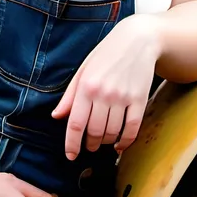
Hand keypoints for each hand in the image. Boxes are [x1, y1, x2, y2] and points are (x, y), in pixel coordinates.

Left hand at [51, 14, 159, 159]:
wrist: (137, 40)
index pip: (76, 123)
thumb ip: (70, 96)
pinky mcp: (140, 99)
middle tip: (88, 147)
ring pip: (112, 132)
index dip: (72, 143)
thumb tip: (57, 116)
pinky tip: (119, 144)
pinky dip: (125, 141)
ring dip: (106, 142)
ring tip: (102, 142)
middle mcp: (104, 93)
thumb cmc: (107, 55)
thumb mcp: (83, 71)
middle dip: (89, 144)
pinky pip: (132, 128)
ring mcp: (123, 97)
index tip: (71, 155)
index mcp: (86, 86)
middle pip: (94, 131)